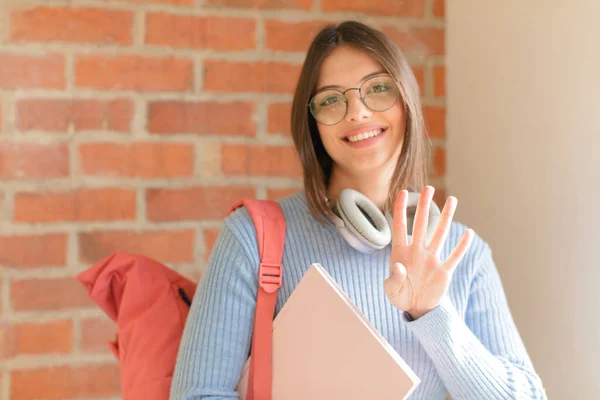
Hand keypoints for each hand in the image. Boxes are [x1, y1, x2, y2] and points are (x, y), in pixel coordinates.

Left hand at [384, 186, 473, 319]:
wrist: (417, 309)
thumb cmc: (400, 296)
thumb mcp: (392, 290)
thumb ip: (394, 278)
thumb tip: (398, 266)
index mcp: (401, 253)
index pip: (400, 227)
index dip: (401, 210)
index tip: (403, 192)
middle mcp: (417, 252)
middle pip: (422, 224)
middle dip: (425, 206)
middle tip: (429, 188)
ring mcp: (432, 260)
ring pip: (440, 234)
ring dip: (446, 217)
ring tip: (452, 200)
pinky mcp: (444, 271)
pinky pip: (455, 256)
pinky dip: (462, 246)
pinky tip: (468, 232)